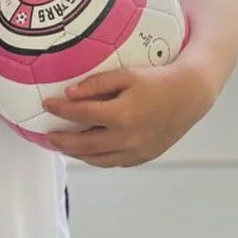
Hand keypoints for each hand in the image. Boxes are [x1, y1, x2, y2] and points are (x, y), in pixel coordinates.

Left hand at [41, 61, 214, 167]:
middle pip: (84, 144)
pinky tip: (88, 151)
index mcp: (121, 115)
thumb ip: (96, 84)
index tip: (47, 104)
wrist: (190, 95)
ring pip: (98, 159)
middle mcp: (128, 138)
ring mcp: (136, 151)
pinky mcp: (144, 156)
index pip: (81, 114)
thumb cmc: (158, 80)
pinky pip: (114, 162)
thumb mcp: (126, 74)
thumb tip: (69, 94)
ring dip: (77, 154)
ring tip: (62, 146)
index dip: (60, 110)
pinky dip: (97, 158)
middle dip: (62, 141)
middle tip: (47, 136)